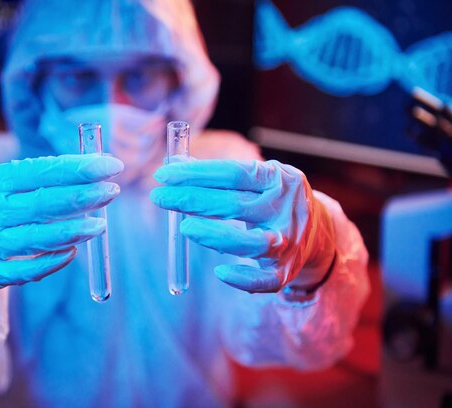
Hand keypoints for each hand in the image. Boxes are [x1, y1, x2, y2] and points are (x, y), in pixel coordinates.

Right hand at [0, 154, 122, 293]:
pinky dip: (53, 261)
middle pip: (43, 205)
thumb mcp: (2, 181)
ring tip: (100, 225)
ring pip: (40, 238)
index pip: (42, 171)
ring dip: (75, 231)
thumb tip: (93, 167)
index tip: (111, 166)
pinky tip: (73, 251)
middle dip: (83, 197)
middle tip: (112, 192)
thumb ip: (41, 176)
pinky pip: (29, 270)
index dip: (79, 168)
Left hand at [150, 159, 334, 293]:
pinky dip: (245, 279)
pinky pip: (266, 281)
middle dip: (192, 200)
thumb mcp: (258, 178)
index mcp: (276, 178)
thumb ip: (220, 176)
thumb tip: (174, 167)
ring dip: (216, 236)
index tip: (164, 175)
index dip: (196, 173)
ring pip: (251, 243)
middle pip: (234, 205)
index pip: (231, 173)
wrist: (320, 231)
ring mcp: (288, 241)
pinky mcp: (286, 270)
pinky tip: (221, 272)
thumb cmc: (273, 199)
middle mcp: (284, 208)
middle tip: (159, 197)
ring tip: (185, 229)